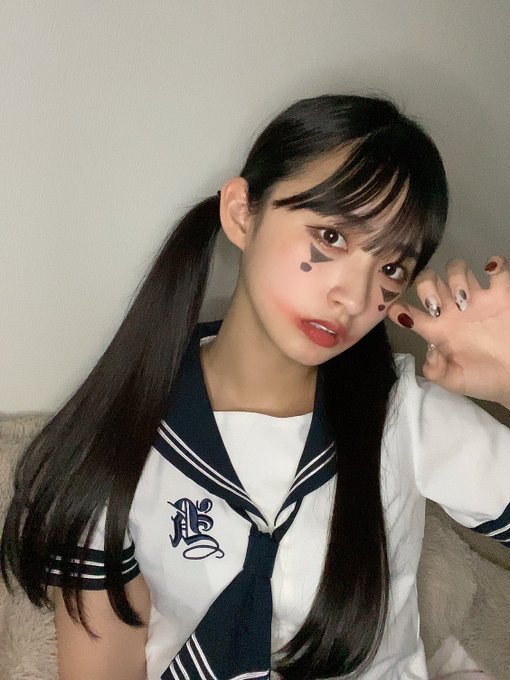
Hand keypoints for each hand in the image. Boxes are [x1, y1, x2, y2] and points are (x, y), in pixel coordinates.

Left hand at [387, 256, 509, 407]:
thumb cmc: (484, 379)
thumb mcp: (455, 381)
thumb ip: (436, 371)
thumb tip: (428, 352)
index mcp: (437, 330)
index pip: (409, 313)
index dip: (399, 308)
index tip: (398, 309)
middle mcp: (452, 310)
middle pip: (428, 281)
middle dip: (427, 287)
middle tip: (439, 307)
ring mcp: (476, 300)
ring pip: (456, 269)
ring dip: (456, 276)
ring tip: (466, 300)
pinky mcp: (501, 296)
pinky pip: (497, 268)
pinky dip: (494, 263)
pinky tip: (492, 273)